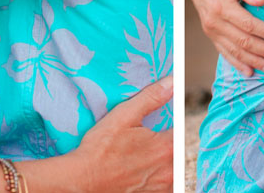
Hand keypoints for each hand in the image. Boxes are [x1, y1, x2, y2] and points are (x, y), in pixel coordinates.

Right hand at [72, 77, 172, 191]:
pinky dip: (160, 176)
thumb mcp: (123, 116)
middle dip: (169, 141)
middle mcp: (169, 171)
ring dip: (166, 160)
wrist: (82, 180)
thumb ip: (151, 98)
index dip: (171, 122)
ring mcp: (162, 187)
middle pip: (179, 150)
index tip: (160, 121)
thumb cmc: (100, 148)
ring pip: (174, 169)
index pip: (181, 129)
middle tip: (149, 138)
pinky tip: (143, 169)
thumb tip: (172, 82)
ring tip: (145, 154)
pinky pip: (166, 184)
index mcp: (167, 148)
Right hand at [188, 0, 263, 75]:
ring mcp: (211, 31)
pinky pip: (224, 53)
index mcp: (222, 6)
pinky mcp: (211, 36)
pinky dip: (237, 64)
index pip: (248, 24)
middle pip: (243, 41)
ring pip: (235, 51)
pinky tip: (250, 72)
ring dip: (254, 62)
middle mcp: (215, 22)